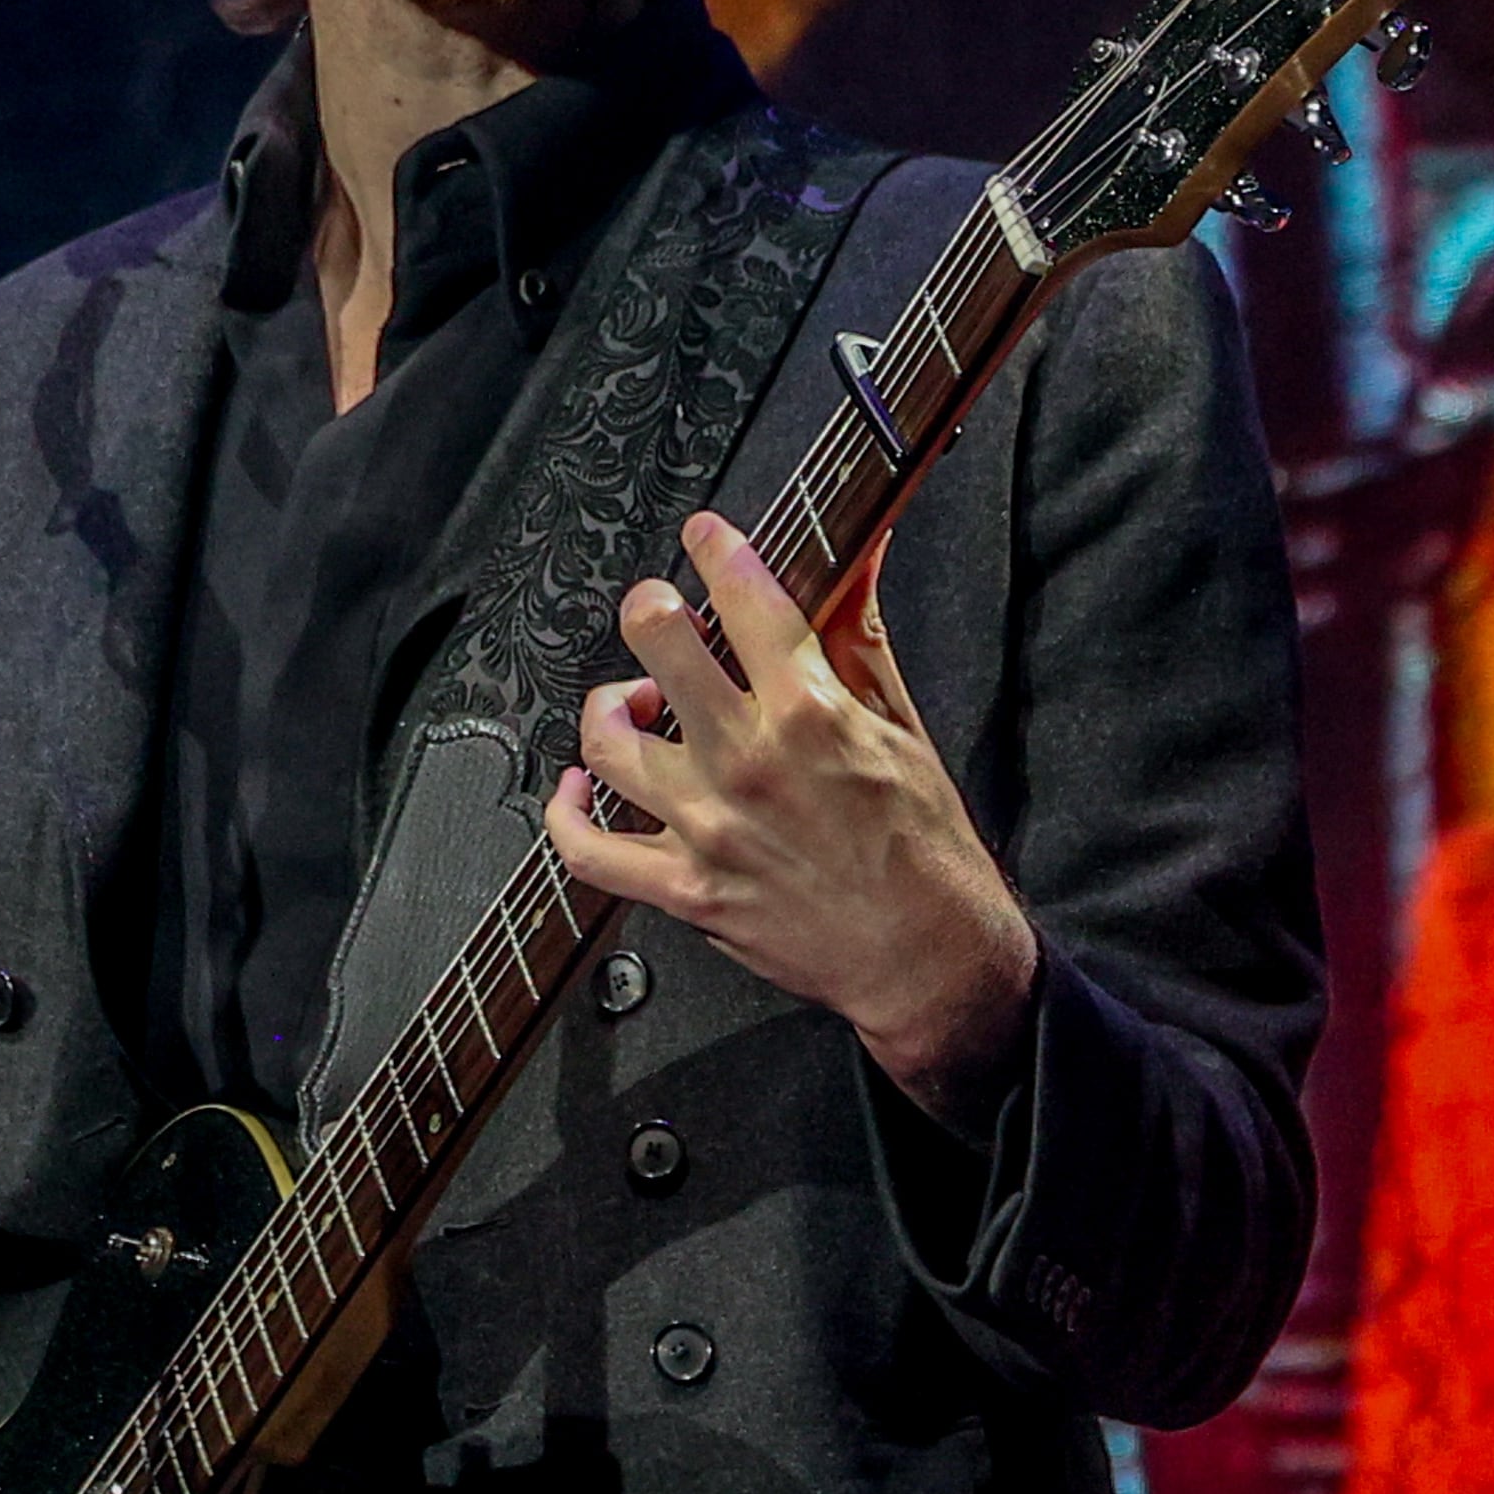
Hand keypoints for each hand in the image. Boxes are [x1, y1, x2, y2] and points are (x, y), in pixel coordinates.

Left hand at [545, 511, 1037, 1118]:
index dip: (716, 547)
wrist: (928, 958)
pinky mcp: (685, 889)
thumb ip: (860, 635)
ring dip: (612, 706)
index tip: (707, 536)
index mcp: (810, 711)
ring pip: (609, 742)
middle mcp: (749, 761)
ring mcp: (708, 828)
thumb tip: (862, 554)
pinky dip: (566, 813)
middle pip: (656, 642)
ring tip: (636, 703)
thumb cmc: (925, 846)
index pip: (743, 595)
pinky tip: (578, 784)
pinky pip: (588, 850)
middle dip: (652, 606)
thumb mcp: (904, 724)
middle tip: (661, 610)